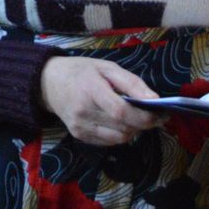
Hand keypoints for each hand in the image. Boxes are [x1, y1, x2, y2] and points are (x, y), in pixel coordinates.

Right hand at [38, 56, 165, 146]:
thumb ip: (132, 83)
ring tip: (133, 117)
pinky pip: (109, 141)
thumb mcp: (107, 67)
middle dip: (144, 123)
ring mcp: (80, 126)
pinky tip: (118, 121)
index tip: (159, 114)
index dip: (144, 117)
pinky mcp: (79, 135)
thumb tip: (154, 100)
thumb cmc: (82, 71)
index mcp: (91, 90)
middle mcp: (83, 112)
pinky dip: (120, 134)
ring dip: (133, 130)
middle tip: (152, 115)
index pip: (121, 111)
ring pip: (119, 138)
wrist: (49, 82)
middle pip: (123, 127)